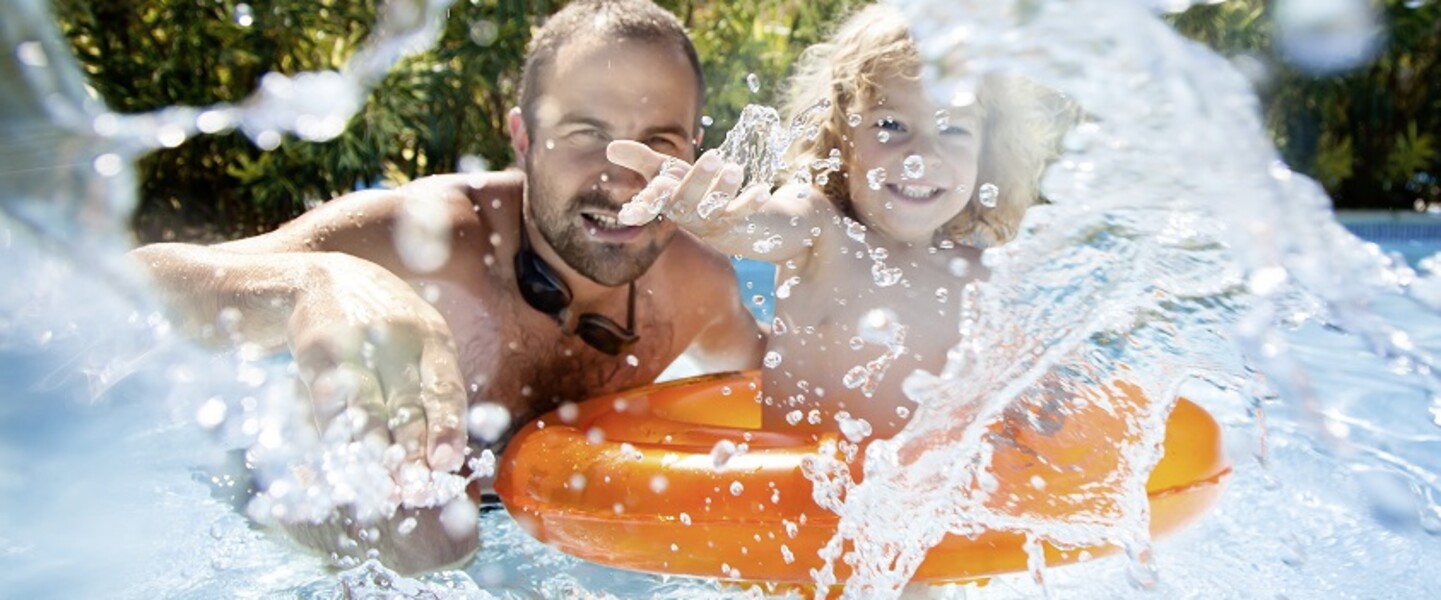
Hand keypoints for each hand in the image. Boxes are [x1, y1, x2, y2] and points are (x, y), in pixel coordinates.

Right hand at [288, 253, 467, 472]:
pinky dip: (338, 436)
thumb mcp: (418, 343)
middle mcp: (398, 337)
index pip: (445, 388)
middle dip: (412, 452)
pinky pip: (329, 401)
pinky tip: (345, 461)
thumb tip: (447, 458)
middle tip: (415, 490)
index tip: (445, 463)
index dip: (447, 427)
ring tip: (383, 486)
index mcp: (433, 338)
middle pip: (408, 404)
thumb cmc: (382, 326)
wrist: (320, 279)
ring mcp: (357, 341)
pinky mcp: (318, 349)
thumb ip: (432, 389)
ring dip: (376, 451)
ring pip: (368, 407)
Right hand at [607, 142, 769, 235]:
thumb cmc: (693, 191)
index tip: (627, 214)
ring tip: (735, 168)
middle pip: (688, 200)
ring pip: (716, 207)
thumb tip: (610, 148)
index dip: (642, 206)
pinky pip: (744, 214)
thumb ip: (642, 160)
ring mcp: (713, 221)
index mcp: (669, 201)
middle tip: (712, 156)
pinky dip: (752, 203)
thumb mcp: (667, 173)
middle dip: (697, 180)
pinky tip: (763, 190)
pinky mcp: (738, 222)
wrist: (734, 223)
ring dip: (724, 189)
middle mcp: (689, 214)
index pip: (653, 204)